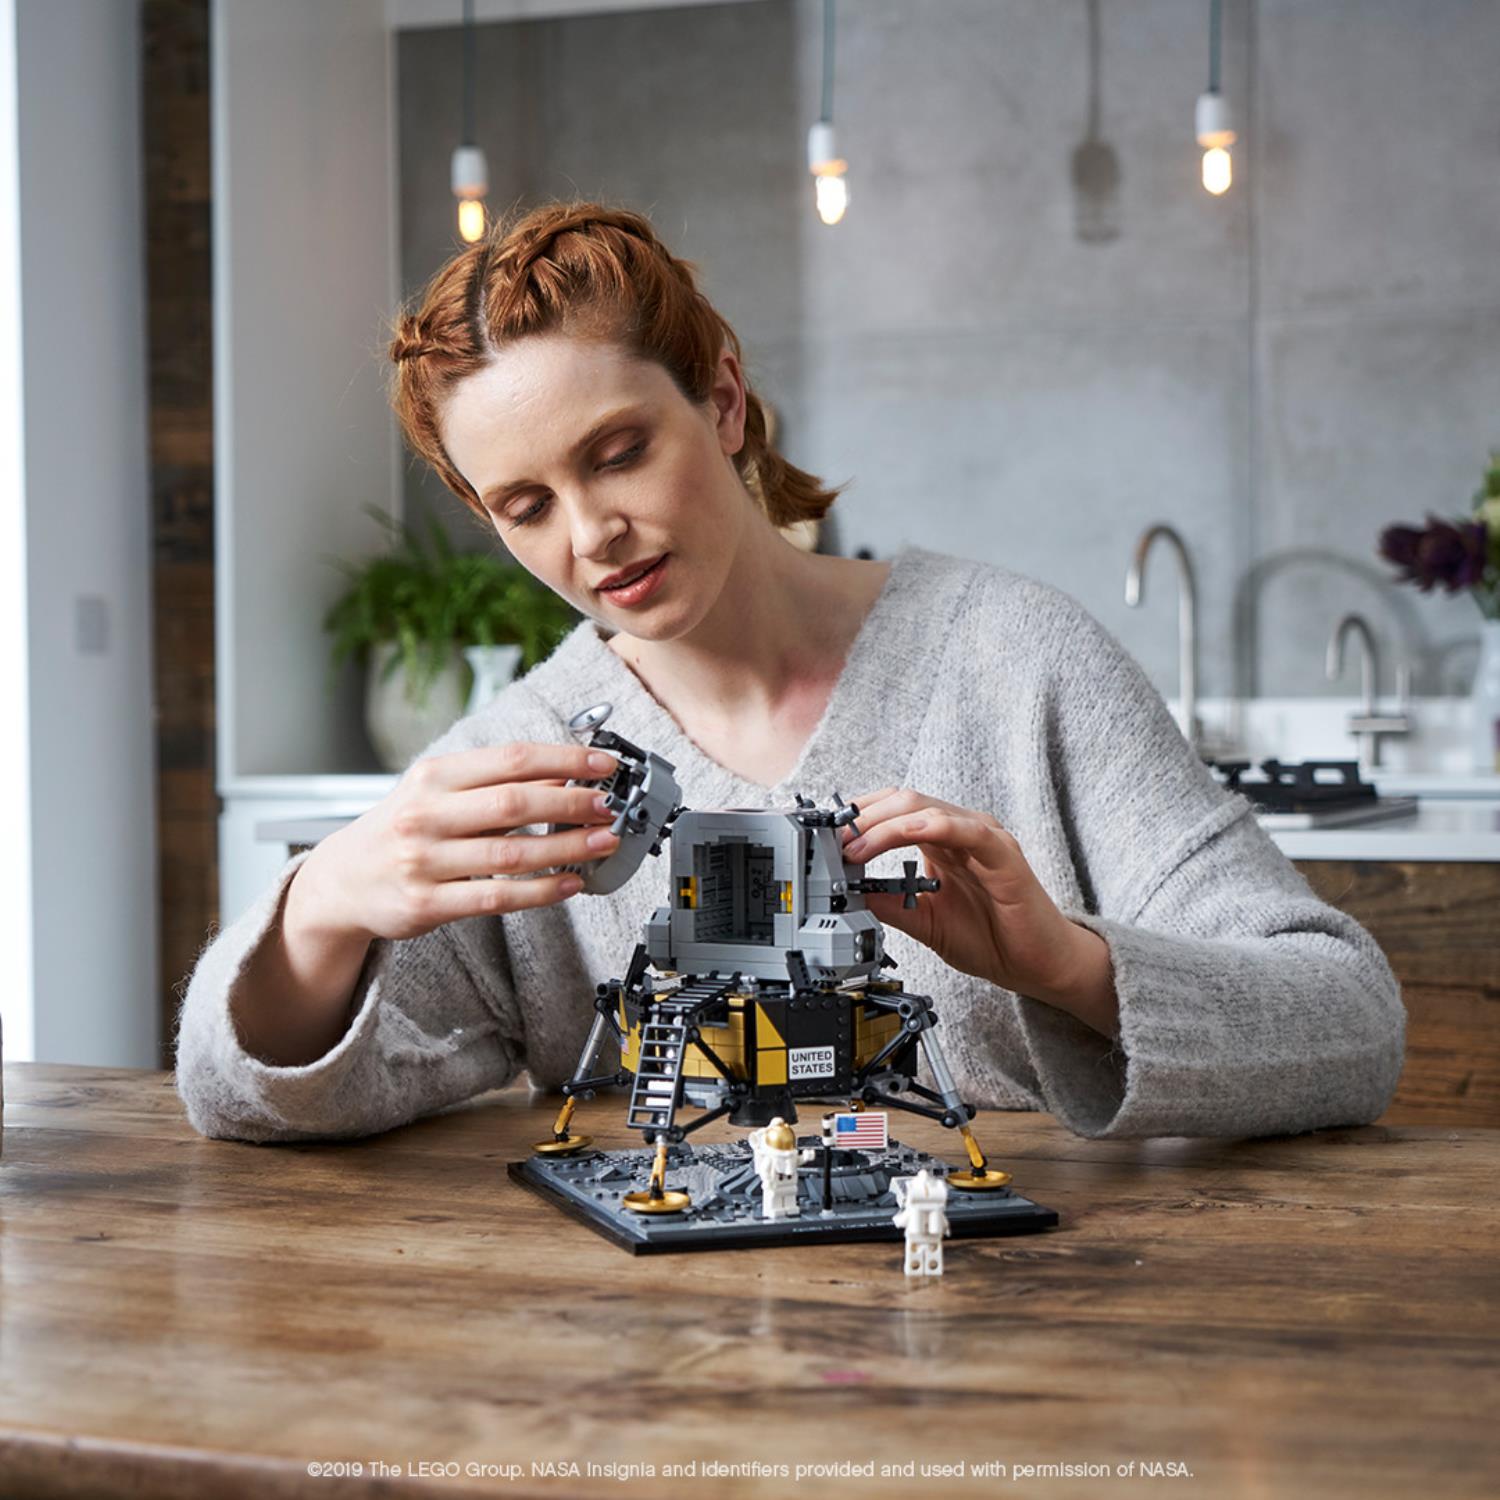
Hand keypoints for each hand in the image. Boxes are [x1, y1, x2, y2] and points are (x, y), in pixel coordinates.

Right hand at [295, 741, 622, 942]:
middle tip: (609, 806)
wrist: (342, 880)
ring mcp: (424, 861)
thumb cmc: (400, 829)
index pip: (510, 760)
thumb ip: (493, 783)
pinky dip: (540, 891)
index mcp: (433, 776)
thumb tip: (563, 776)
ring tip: (603, 843)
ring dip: (567, 848)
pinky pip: (496, 896)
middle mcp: (426, 814)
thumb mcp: (437, 792)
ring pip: (511, 853)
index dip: (564, 760)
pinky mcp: (427, 903)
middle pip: (514, 803)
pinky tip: (570, 883)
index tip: (603, 764)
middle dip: (571, 804)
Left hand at [840, 787, 1110, 1015]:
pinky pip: (962, 828)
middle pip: (901, 800)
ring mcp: (982, 837)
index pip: (892, 809)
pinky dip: (922, 828)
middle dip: (860, 817)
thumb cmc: (990, 939)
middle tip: (831, 841)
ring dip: (881, 823)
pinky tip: (898, 838)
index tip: (824, 836)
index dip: (856, 816)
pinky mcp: (1003, 852)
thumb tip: (844, 890)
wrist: (1037, 966)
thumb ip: (887, 902)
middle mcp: (960, 830)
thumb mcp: (922, 920)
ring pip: (924, 808)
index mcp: (941, 841)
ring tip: (853, 847)